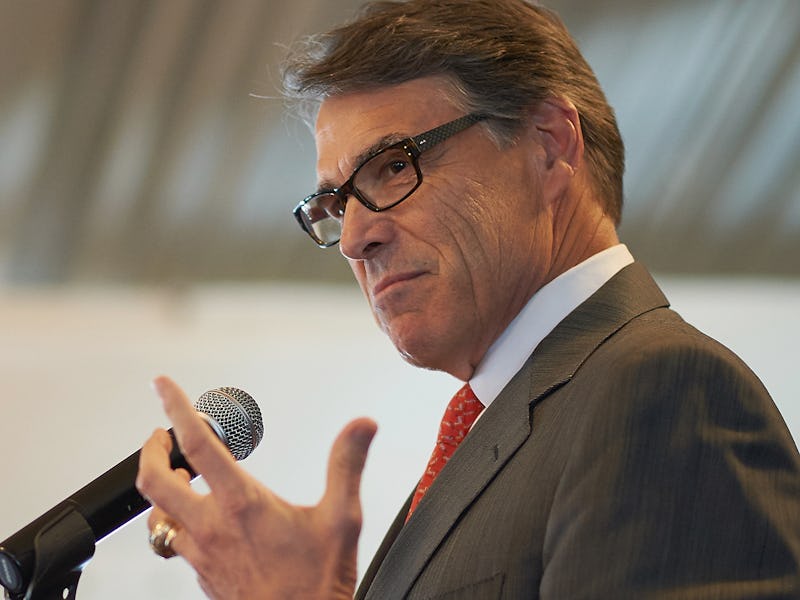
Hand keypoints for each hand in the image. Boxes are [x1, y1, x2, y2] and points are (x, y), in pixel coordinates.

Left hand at [136, 376, 376, 598]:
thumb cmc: (318, 581)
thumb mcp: (342, 517)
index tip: (163, 386)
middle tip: (160, 432)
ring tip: (175, 471)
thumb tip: (361, 425)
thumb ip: (347, 464)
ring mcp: (201, 553)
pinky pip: (173, 539)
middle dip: (151, 449)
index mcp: (242, 503)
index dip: (176, 408)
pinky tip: (195, 516)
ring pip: (157, 513)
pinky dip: (174, 516)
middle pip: (154, 480)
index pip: (198, 444)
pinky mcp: (202, 574)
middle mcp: (212, 527)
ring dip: (160, 485)